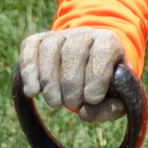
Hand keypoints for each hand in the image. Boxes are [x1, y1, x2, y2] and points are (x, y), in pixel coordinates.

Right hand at [17, 26, 131, 120]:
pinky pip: (30, 48)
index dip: (97, 76)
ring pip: (50, 49)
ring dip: (49, 80)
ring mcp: (61, 35)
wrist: (91, 72)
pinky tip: (32, 92)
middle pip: (74, 51)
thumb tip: (85, 113)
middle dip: (71, 84)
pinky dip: (29, 71)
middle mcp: (85, 33)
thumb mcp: (118, 99)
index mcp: (110, 43)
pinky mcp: (39, 40)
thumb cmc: (107, 88)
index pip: (104, 50)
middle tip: (71, 105)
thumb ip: (110, 108)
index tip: (92, 100)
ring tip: (54, 103)